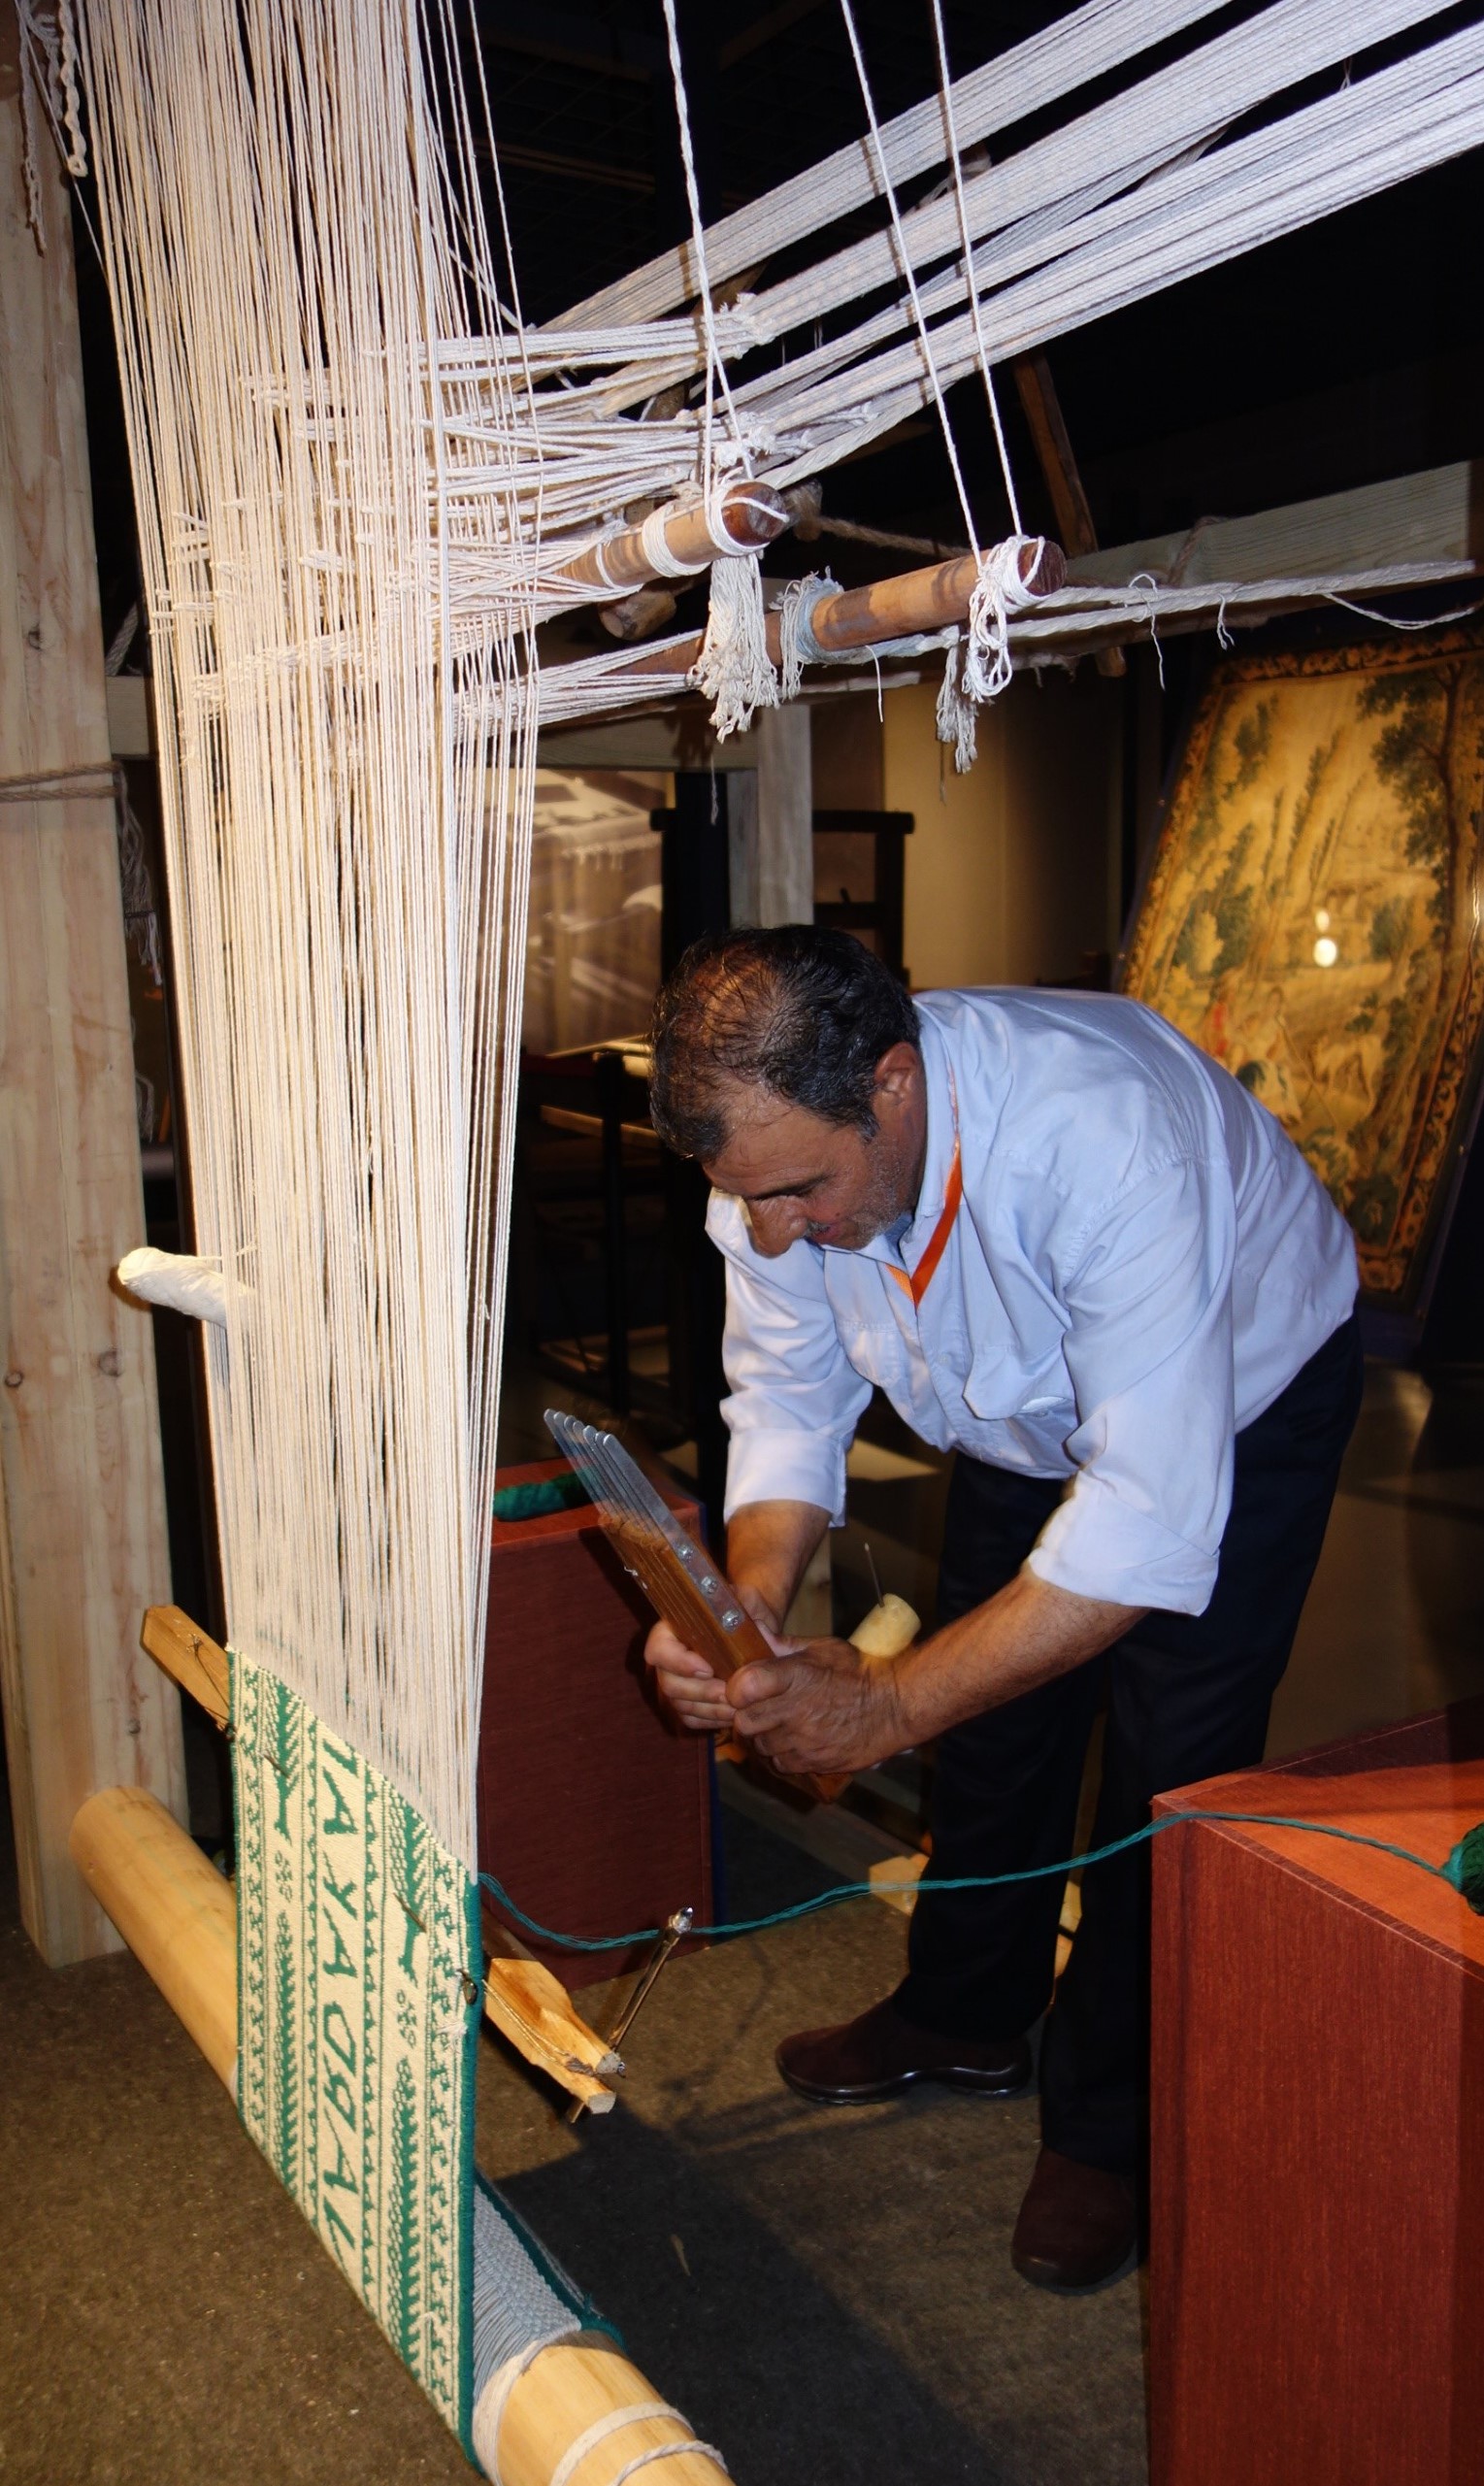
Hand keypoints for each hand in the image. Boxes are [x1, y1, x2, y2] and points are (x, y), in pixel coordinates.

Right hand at [643, 1585, 790, 1735]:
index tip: (709, 1668)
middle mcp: (667, 1658)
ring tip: (738, 1705)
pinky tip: (734, 1713)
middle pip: (669, 1684)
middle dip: (701, 1692)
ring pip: (680, 1706)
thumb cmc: (743, 1610)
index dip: (679, 1662)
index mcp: (672, 1628)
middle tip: (730, 1693)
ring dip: (710, 1709)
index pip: (658, 1649)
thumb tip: (766, 1638)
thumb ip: (752, 1613)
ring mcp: (674, 1683)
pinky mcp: (685, 1704)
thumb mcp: (748, 1602)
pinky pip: (690, 1720)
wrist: (749, 1629)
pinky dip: (712, 1720)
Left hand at [729, 1636, 907, 1777]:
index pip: (744, 1687)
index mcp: (796, 1676)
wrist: (895, 1706)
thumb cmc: (858, 1672)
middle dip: (747, 1715)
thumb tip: (753, 1635)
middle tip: (759, 1709)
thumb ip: (784, 1647)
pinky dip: (782, 1756)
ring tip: (780, 1725)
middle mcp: (795, 1710)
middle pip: (744, 1722)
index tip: (742, 1688)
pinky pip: (780, 1764)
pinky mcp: (814, 1762)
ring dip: (765, 1737)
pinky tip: (794, 1742)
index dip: (736, 1689)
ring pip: (760, 1746)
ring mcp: (804, 1740)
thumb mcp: (821, 1649)